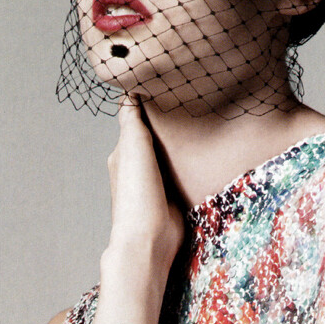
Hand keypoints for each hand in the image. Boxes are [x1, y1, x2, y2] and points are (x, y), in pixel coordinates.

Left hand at [106, 96, 184, 268]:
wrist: (150, 239)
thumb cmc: (138, 195)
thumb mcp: (133, 147)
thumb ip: (132, 119)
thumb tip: (129, 89)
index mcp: (123, 153)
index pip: (134, 120)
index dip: (147, 103)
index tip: (165, 84)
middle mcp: (137, 167)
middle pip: (154, 137)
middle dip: (167, 122)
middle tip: (189, 101)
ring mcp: (156, 183)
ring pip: (169, 154)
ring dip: (181, 143)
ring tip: (200, 123)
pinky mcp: (173, 196)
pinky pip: (181, 172)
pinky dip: (188, 162)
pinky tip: (201, 153)